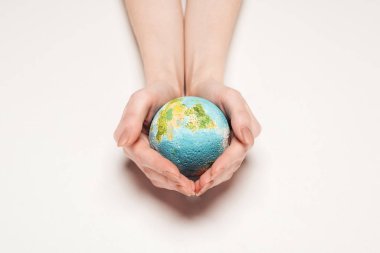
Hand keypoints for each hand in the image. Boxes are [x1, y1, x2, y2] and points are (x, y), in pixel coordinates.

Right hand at [113, 85, 194, 195]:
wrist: (168, 91)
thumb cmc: (157, 91)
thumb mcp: (143, 97)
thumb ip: (131, 116)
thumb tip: (121, 142)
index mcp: (130, 140)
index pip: (144, 158)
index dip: (159, 168)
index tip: (176, 173)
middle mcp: (137, 152)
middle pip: (153, 172)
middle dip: (170, 182)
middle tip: (189, 187)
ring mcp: (149, 157)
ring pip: (161, 177)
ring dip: (177, 185)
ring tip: (195, 188)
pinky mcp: (161, 158)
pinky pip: (171, 171)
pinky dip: (183, 177)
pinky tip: (199, 178)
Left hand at [188, 79, 260, 195]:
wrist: (201, 89)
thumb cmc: (214, 90)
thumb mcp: (229, 95)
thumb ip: (241, 114)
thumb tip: (248, 138)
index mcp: (248, 132)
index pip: (238, 154)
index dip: (225, 167)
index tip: (209, 175)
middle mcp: (242, 143)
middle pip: (231, 167)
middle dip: (216, 179)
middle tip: (198, 187)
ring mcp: (231, 148)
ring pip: (222, 170)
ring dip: (209, 181)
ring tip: (192, 188)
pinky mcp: (218, 150)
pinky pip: (210, 164)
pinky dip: (201, 174)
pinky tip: (186, 179)